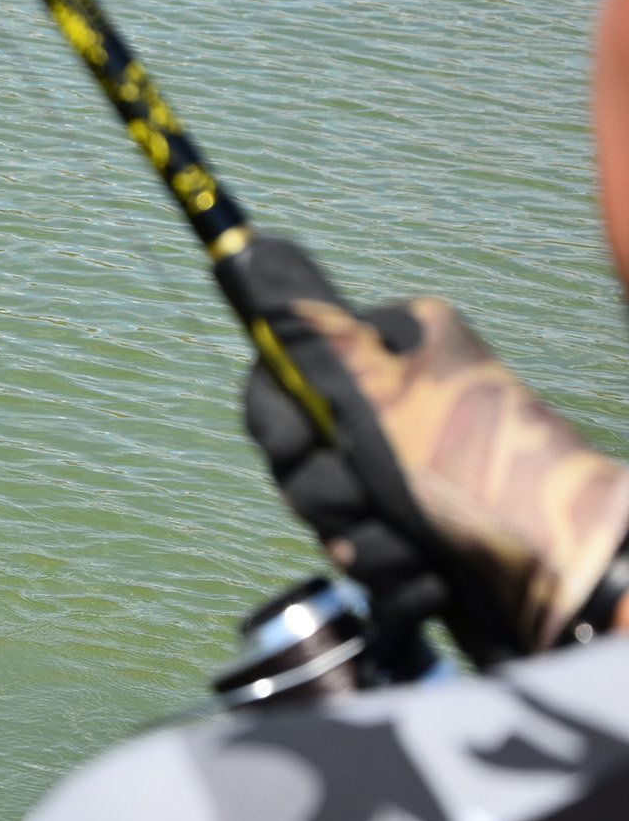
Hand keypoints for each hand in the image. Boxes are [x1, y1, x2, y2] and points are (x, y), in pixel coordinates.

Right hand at [227, 238, 628, 660]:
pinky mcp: (424, 534)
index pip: (285, 377)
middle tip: (370, 499)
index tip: (296, 446)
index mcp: (396, 350)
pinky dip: (394, 573)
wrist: (563, 571)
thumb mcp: (379, 390)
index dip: (279, 423)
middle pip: (302, 455)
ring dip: (366, 540)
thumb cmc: (475, 470)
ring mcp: (414, 475)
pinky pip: (369, 557)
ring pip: (332, 514)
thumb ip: (306, 333)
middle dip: (331, 494)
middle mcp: (405, 404)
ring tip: (415, 543)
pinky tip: (434, 572)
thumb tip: (257, 247)